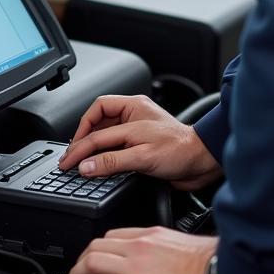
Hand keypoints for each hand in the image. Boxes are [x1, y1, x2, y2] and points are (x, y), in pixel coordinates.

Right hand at [58, 94, 221, 188]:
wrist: (203, 162)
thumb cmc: (181, 150)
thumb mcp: (142, 156)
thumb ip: (111, 160)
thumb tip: (86, 165)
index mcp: (132, 107)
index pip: (95, 121)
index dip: (79, 139)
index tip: (70, 158)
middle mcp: (133, 116)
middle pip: (97, 123)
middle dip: (82, 140)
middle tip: (70, 159)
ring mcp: (136, 131)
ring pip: (105, 134)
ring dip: (92, 148)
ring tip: (80, 162)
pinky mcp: (140, 146)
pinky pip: (115, 147)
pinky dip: (104, 156)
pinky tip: (99, 165)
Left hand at [67, 228, 231, 273]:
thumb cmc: (216, 267)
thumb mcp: (185, 247)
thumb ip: (165, 251)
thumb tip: (160, 267)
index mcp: (152, 235)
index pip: (113, 236)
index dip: (97, 249)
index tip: (94, 260)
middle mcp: (140, 246)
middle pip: (96, 247)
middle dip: (81, 261)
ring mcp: (136, 267)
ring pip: (91, 263)